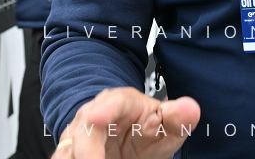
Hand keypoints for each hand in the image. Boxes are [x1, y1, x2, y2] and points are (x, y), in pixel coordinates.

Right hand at [52, 87, 199, 158]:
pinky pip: (63, 158)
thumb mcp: (166, 127)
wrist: (126, 140)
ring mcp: (76, 135)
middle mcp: (94, 114)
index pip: (114, 101)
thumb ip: (177, 119)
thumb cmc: (147, 130)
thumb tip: (191, 108)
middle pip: (84, 129)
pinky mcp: (68, 152)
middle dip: (87, 151)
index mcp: (122, 102)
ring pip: (67, 148)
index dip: (105, 109)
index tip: (97, 118)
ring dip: (75, 157)